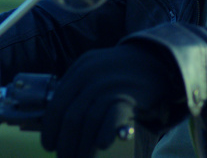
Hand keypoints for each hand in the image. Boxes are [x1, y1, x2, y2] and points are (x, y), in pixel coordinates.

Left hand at [40, 43, 185, 157]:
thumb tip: (57, 124)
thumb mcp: (94, 71)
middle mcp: (91, 75)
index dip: (50, 128)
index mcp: (80, 69)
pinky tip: (100, 145)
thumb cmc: (121, 73)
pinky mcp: (129, 95)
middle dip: (65, 143)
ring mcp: (111, 84)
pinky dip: (103, 133)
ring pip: (88, 121)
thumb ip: (77, 89)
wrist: (157, 60)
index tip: (49, 145)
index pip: (57, 104)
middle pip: (71, 116)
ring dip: (82, 146)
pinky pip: (112, 117)